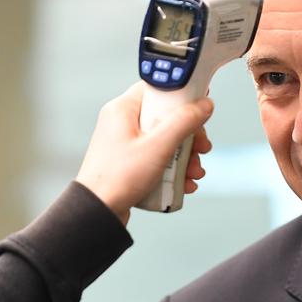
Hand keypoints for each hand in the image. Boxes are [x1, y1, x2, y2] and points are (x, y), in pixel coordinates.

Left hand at [75, 82, 214, 224]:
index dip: (181, 96)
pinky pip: (157, 159)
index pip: (157, 89)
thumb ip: (184, 122)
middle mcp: (122, 123)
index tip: (200, 107)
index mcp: (123, 109)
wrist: (97, 212)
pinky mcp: (129, 164)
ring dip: (185, 157)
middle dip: (189, 136)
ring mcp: (125, 145)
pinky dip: (173, 169)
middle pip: (166, 118)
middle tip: (202, 149)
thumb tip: (204, 105)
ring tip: (195, 174)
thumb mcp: (158, 146)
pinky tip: (184, 184)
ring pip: (165, 141)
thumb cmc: (118, 178)